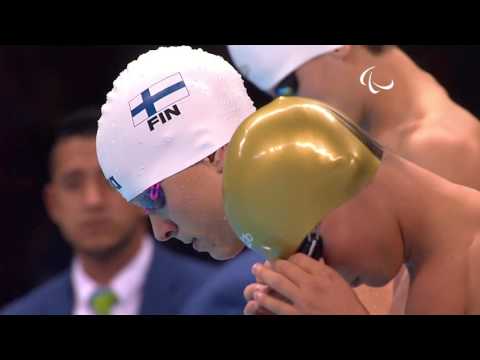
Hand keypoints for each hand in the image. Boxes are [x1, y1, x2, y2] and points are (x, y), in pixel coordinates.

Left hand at [248, 253, 368, 314]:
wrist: (350, 322)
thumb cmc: (346, 303)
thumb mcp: (337, 281)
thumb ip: (321, 270)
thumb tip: (306, 261)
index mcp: (323, 273)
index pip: (299, 258)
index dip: (288, 257)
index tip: (283, 259)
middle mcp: (311, 284)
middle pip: (286, 267)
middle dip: (272, 263)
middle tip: (263, 261)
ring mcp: (302, 300)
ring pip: (278, 283)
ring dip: (264, 276)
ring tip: (255, 270)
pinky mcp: (296, 315)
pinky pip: (277, 306)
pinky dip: (265, 300)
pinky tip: (257, 296)